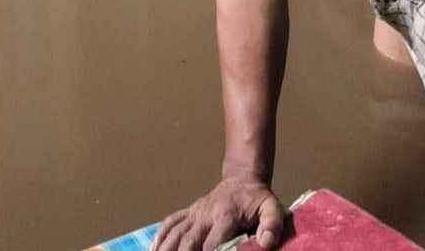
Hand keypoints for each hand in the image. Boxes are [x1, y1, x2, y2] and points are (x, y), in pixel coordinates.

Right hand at [151, 176, 285, 250]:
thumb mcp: (272, 209)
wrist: (243, 180)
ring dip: (165, 249)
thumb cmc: (257, 199)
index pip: (210, 245)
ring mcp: (195, 212)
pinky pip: (170, 222)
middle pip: (187, 241)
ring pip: (174, 233)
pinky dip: (160, 236)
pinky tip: (153, 249)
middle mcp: (205, 214)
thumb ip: (272, 225)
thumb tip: (266, 244)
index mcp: (225, 216)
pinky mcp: (189, 211)